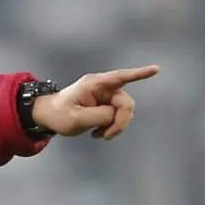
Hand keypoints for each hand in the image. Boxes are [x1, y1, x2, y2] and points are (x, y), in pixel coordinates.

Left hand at [32, 65, 159, 139]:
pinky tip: (97, 132)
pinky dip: (110, 127)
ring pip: (123, 112)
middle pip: (125, 104)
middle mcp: (103, 87)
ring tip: (98, 134)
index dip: (139, 74)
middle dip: (119, 122)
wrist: (49, 116)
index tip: (156, 69)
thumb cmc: (59, 114)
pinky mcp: (106, 105)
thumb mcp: (76, 119)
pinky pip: (117, 117)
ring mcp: (105, 96)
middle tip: (106, 135)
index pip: (120, 77)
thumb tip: (114, 115)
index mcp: (94, 84)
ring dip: (114, 126)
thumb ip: (99, 115)